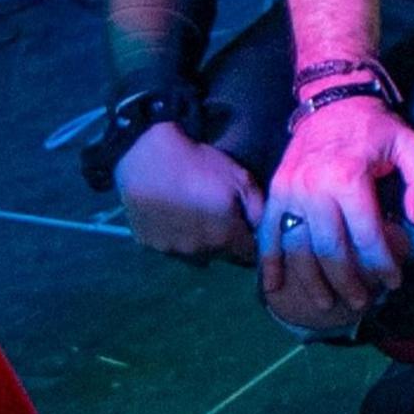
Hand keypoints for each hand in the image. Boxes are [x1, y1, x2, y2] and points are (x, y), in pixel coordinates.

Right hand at [117, 120, 258, 263]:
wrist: (147, 157)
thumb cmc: (200, 165)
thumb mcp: (241, 179)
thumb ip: (259, 210)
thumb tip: (265, 233)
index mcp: (225, 239)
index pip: (249, 256)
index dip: (251, 243)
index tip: (248, 228)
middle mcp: (198, 252)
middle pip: (222, 255)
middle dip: (227, 241)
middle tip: (220, 215)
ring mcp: (170, 250)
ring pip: (195, 254)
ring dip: (200, 242)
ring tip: (194, 214)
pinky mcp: (147, 244)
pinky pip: (169, 247)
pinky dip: (175, 237)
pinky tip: (172, 216)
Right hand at [257, 95, 413, 330]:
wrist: (331, 101)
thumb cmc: (374, 127)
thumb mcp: (409, 144)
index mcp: (348, 177)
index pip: (366, 234)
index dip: (382, 264)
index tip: (394, 283)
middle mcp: (313, 187)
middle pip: (330, 249)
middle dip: (347, 282)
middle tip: (360, 303)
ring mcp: (289, 191)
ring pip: (298, 247)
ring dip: (311, 281)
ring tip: (325, 305)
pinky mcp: (275, 191)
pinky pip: (269, 232)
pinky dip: (269, 262)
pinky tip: (274, 287)